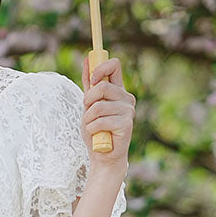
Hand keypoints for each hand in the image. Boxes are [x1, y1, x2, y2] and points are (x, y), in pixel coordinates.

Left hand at [80, 55, 134, 172]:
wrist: (103, 157)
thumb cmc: (96, 132)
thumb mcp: (88, 106)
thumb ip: (89, 85)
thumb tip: (87, 59)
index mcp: (118, 90)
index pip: (114, 65)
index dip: (100, 69)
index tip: (91, 82)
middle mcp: (126, 97)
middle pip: (102, 86)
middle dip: (87, 101)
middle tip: (88, 114)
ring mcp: (128, 110)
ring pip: (99, 106)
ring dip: (88, 119)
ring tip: (92, 127)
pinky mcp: (126, 123)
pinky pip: (101, 121)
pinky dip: (92, 129)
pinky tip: (97, 135)